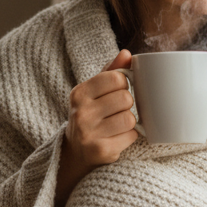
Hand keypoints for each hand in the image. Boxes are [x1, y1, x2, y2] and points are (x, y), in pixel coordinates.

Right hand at [54, 50, 136, 206]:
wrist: (75, 152)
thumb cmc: (90, 115)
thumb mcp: (94, 92)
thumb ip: (110, 71)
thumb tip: (127, 53)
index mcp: (79, 93)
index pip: (117, 77)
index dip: (123, 85)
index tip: (116, 92)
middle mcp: (81, 113)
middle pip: (126, 98)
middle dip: (127, 105)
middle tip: (116, 112)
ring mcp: (89, 133)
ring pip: (130, 118)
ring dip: (129, 123)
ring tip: (116, 126)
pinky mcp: (101, 151)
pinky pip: (131, 136)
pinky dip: (129, 137)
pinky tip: (116, 138)